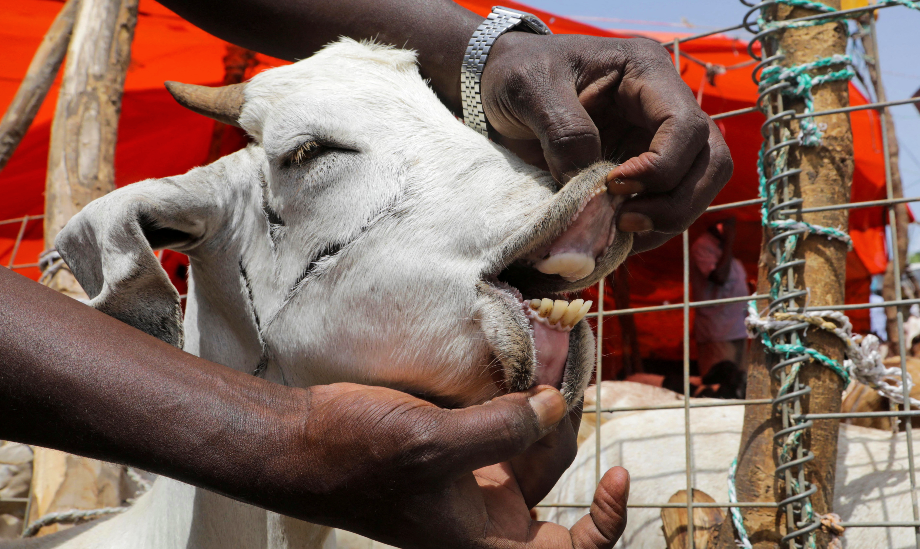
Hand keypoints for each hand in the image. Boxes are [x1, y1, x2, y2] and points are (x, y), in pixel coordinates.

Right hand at [273, 383, 627, 548]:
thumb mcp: (433, 446)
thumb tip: (556, 407)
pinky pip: (502, 426)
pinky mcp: (455, 449)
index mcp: (485, 542)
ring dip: (542, 409)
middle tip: (564, 378)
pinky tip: (520, 368)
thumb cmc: (357, 460)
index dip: (606, 521)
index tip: (617, 474)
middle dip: (566, 433)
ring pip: (530, 447)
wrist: (302, 442)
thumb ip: (500, 431)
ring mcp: (471, 481)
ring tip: (547, 362)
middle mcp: (486, 517)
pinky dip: (515, 401)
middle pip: (554, 480)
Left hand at [481, 33, 732, 253]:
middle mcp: (663, 103)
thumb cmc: (516, 74)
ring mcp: (658, 138)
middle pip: (710, 160)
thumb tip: (590, 181)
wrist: (498, 86)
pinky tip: (616, 236)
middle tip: (626, 221)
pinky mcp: (645, 168)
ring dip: (669, 219)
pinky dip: (652, 228)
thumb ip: (563, 131)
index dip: (660, 166)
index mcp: (644, 70)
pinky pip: (670, 204)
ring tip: (621, 232)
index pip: (685, 126)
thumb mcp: (529, 89)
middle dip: (677, 201)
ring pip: (700, 186)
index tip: (613, 185)